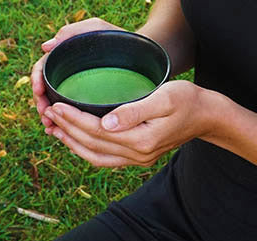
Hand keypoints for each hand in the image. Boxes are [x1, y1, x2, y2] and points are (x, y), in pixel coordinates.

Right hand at [31, 17, 124, 128]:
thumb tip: (45, 47)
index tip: (38, 92)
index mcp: (66, 56)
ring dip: (50, 117)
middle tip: (44, 116)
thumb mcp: (97, 29)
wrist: (143, 52)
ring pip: (57, 105)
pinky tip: (62, 132)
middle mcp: (69, 73)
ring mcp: (78, 89)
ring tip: (51, 127)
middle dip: (41, 103)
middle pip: (46, 90)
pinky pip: (72, 115)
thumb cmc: (118, 37)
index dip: (36, 80)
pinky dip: (64, 123)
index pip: (43, 68)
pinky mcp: (90, 102)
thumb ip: (73, 31)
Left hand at [43, 80, 218, 166]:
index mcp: (141, 139)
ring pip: (96, 156)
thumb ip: (135, 110)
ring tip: (55, 128)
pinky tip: (78, 138)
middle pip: (92, 144)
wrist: (208, 115)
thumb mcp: (165, 97)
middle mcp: (137, 154)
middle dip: (68, 128)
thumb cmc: (188, 99)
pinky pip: (105, 158)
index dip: (74, 118)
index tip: (56, 105)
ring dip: (73, 142)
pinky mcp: (139, 156)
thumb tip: (106, 122)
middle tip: (48, 112)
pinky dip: (87, 149)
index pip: (97, 131)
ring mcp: (138, 159)